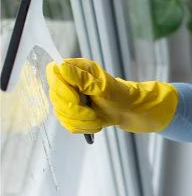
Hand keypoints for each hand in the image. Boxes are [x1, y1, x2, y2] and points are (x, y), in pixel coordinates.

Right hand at [46, 58, 177, 132]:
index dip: (62, 90)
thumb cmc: (124, 96)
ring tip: (97, 121)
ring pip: (61, 114)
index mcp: (78, 69)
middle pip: (55, 98)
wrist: (134, 112)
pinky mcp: (74, 113)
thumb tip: (61, 67)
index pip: (53, 75)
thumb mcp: (106, 87)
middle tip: (93, 115)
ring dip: (82, 122)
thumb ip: (83, 79)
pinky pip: (68, 124)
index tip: (78, 99)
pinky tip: (95, 124)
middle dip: (76, 111)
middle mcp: (71, 81)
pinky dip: (83, 128)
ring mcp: (71, 97)